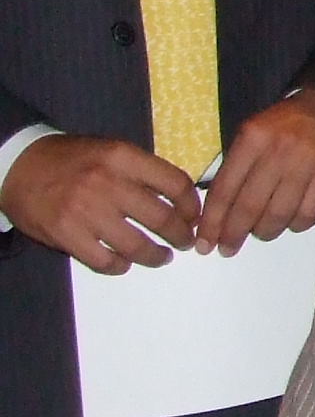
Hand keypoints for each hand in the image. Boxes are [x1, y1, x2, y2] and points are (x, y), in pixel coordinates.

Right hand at [1, 134, 200, 272]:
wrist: (17, 165)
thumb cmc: (70, 159)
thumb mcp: (110, 150)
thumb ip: (141, 169)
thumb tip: (179, 195)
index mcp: (122, 157)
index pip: (175, 183)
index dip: (192, 205)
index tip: (194, 216)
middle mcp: (108, 183)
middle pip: (162, 217)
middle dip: (181, 235)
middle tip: (184, 241)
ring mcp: (86, 211)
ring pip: (136, 245)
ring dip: (156, 256)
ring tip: (162, 257)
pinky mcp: (66, 234)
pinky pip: (104, 261)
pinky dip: (120, 266)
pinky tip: (124, 263)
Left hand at [192, 90, 314, 254]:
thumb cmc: (282, 125)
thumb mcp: (249, 134)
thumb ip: (234, 169)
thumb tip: (216, 215)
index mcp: (252, 138)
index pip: (225, 189)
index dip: (212, 222)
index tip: (205, 243)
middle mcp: (279, 150)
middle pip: (250, 206)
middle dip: (234, 234)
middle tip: (227, 248)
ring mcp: (308, 162)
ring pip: (279, 214)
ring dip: (265, 231)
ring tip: (260, 231)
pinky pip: (308, 214)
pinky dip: (295, 225)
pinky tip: (289, 222)